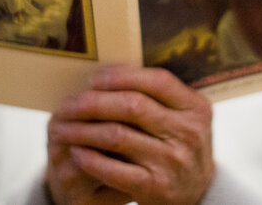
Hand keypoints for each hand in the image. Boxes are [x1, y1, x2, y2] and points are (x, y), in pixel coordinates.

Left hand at [46, 65, 214, 204]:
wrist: (199, 192)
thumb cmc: (180, 145)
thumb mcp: (183, 116)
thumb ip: (157, 94)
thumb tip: (108, 70)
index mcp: (195, 109)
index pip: (157, 81)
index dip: (122, 76)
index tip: (95, 78)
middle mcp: (187, 133)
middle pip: (132, 106)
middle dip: (94, 101)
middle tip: (70, 102)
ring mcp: (172, 161)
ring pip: (117, 136)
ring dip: (83, 129)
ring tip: (63, 126)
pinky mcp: (155, 187)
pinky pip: (114, 170)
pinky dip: (91, 159)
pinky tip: (77, 152)